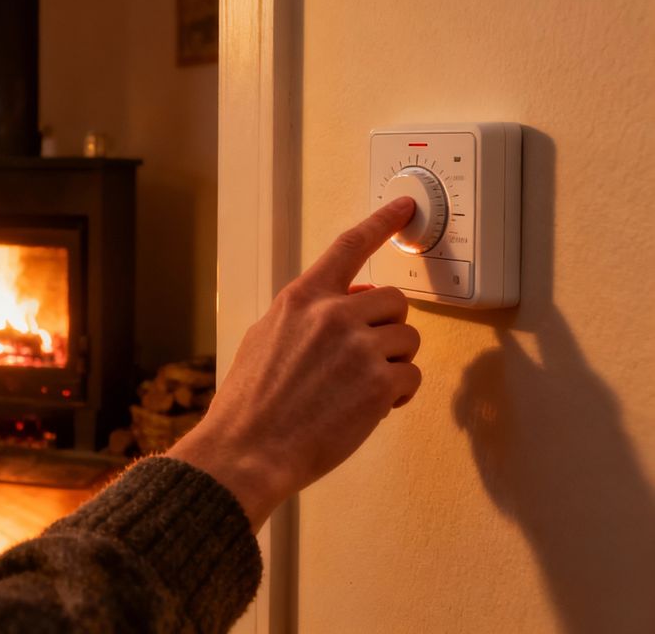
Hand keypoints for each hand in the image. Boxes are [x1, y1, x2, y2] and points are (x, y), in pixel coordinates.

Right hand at [167, 197, 421, 529]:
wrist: (247, 450)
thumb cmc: (249, 404)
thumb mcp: (264, 339)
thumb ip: (306, 316)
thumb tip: (347, 304)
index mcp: (301, 300)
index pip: (349, 247)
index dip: (381, 223)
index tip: (404, 208)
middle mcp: (333, 314)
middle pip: (393, 302)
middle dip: (386, 330)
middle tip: (364, 358)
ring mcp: (358, 348)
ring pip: (407, 340)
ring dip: (392, 364)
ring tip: (359, 388)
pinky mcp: (379, 384)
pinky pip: (411, 377)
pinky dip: (397, 396)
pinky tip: (369, 409)